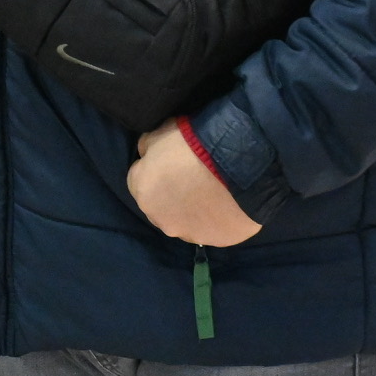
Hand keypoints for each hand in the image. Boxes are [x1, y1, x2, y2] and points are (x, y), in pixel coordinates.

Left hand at [128, 124, 260, 246]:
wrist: (236, 164)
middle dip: (172, 194)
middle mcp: (161, 220)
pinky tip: (227, 205)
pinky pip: (212, 230)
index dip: (155, 170)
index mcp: (143, 193)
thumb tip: (147, 156)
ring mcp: (189, 233)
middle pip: (161, 207)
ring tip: (213, 192)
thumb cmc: (193, 144)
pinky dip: (216, 220)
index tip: (172, 162)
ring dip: (193, 210)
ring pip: (186, 222)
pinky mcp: (216, 242)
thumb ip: (147, 149)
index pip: (140, 182)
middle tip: (193, 177)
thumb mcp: (159, 133)